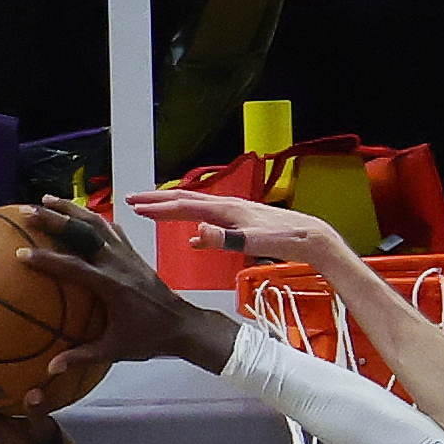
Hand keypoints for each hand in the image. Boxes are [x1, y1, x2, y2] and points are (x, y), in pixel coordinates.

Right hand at [13, 195, 231, 374]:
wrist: (183, 325)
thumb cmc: (150, 338)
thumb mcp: (115, 349)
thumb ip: (83, 356)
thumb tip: (51, 368)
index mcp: (111, 285)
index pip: (73, 267)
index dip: (47, 259)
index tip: (21, 254)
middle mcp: (119, 264)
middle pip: (84, 232)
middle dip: (55, 218)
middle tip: (29, 209)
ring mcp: (128, 255)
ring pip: (98, 223)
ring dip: (73, 209)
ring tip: (48, 199)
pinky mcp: (135, 254)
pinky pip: (113, 229)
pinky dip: (95, 218)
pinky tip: (82, 214)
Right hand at [127, 189, 355, 269]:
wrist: (311, 238)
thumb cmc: (286, 239)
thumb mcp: (254, 242)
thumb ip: (224, 239)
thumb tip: (196, 234)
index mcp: (226, 209)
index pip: (184, 206)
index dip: (157, 206)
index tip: (134, 205)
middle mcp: (228, 207)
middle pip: (186, 201)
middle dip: (158, 201)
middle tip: (132, 200)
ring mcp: (235, 216)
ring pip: (196, 210)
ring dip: (173, 211)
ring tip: (153, 213)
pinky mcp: (243, 226)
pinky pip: (211, 225)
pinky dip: (196, 229)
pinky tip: (193, 239)